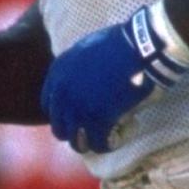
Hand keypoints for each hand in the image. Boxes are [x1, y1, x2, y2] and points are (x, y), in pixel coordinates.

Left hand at [40, 0, 188, 153]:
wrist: (140, 45)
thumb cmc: (122, 42)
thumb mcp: (88, 49)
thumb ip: (78, 68)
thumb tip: (85, 85)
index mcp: (58, 73)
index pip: (48, 106)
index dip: (65, 114)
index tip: (80, 115)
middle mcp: (61, 93)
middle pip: (60, 129)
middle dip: (76, 131)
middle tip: (95, 128)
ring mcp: (77, 108)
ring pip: (77, 142)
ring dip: (92, 142)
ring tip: (109, 135)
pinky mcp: (97, 120)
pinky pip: (99, 145)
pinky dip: (111, 144)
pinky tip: (123, 134)